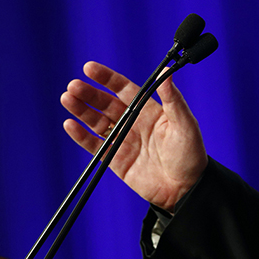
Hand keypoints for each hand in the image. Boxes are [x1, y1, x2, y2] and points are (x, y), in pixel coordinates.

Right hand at [61, 61, 207, 210]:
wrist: (187, 189)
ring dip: (82, 110)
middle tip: (73, 86)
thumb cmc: (191, 155)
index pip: (124, 90)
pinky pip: (95, 146)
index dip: (107, 79)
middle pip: (106, 104)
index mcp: (150, 111)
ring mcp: (124, 141)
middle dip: (90, 94)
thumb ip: (173, 99)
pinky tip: (70, 125)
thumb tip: (166, 72)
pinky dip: (81, 136)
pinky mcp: (116, 160)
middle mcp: (135, 123)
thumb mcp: (185, 124)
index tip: (89, 68)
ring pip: (97, 122)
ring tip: (67, 99)